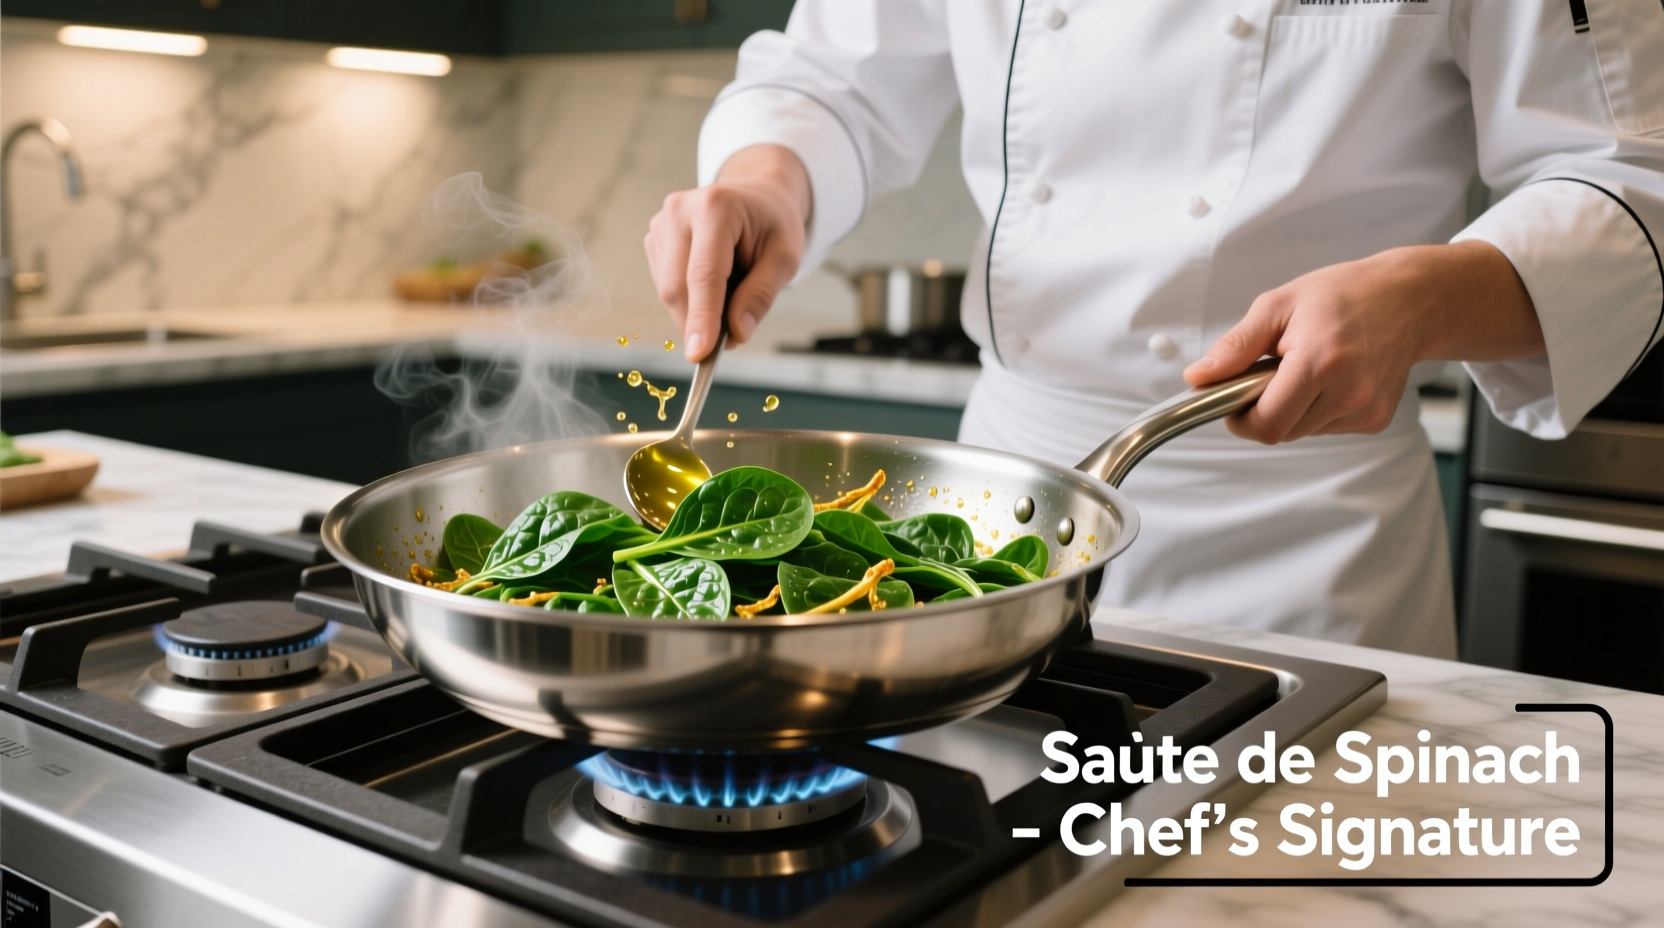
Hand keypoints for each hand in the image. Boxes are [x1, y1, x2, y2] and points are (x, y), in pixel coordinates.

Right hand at [645, 145, 811, 361]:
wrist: (756, 197)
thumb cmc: (772, 225)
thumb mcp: (786, 258)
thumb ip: (761, 295)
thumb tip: (736, 332)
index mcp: (716, 207)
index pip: (704, 274)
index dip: (701, 317)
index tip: (699, 354)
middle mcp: (679, 210)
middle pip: (676, 286)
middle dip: (697, 324)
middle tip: (728, 342)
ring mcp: (661, 223)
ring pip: (667, 291)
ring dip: (696, 311)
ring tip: (731, 294)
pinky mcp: (654, 239)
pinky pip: (665, 286)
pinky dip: (689, 300)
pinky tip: (712, 286)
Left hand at [1182, 241, 1543, 443]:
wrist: (1409, 300)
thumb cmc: (1343, 296)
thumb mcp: (1278, 306)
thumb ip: (1235, 347)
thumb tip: (1198, 378)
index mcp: (1320, 362)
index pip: (1266, 423)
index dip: (1239, 418)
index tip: (1232, 399)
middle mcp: (1349, 392)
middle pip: (1280, 431)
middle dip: (1263, 409)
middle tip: (1270, 372)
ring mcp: (1366, 410)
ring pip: (1302, 432)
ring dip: (1290, 409)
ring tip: (1304, 368)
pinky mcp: (1376, 419)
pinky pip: (1327, 427)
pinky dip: (1316, 410)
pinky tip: (1328, 379)